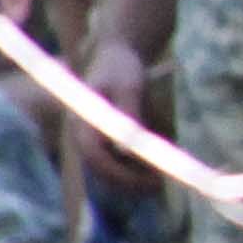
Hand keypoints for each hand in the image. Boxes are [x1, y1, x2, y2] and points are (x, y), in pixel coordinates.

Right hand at [73, 32, 159, 195]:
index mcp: (81, 122)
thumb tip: (127, 150)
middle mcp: (81, 135)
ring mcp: (90, 140)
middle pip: (100, 171)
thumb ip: (129, 115)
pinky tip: (155, 169)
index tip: (150, 181)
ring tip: (161, 180)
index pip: (95, 159)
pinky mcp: (102, 142)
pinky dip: (133, 170)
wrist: (118, 56)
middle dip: (129, 183)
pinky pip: (115, 164)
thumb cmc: (122, 68)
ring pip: (108, 172)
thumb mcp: (130, 88)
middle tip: (161, 185)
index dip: (120, 175)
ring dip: (132, 180)